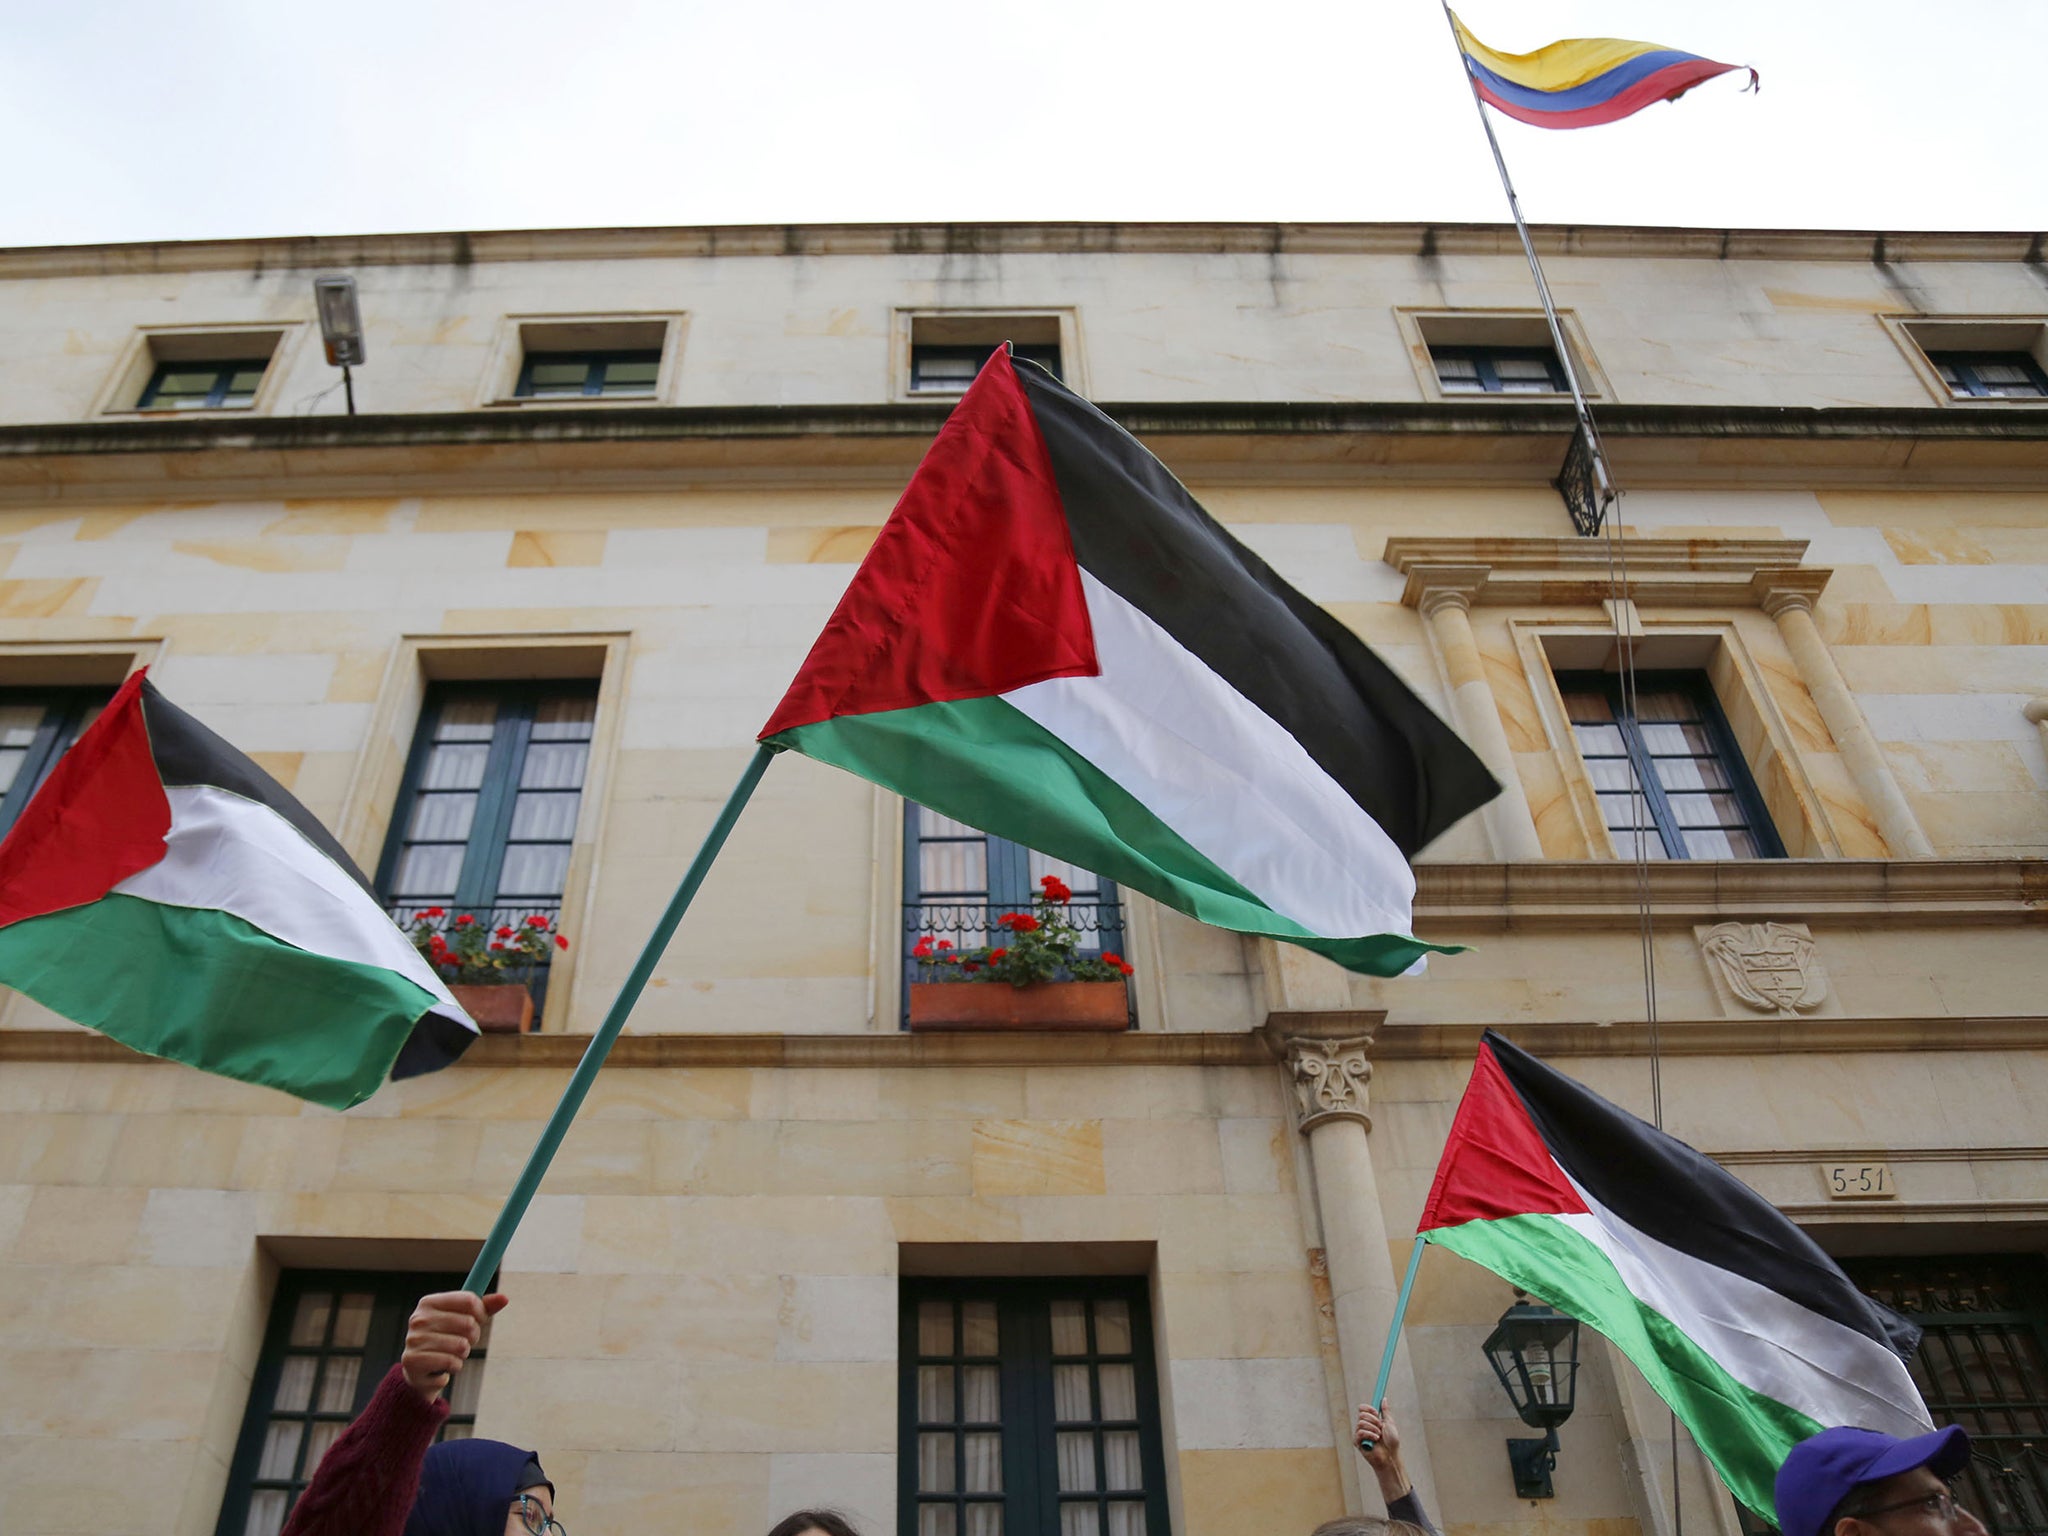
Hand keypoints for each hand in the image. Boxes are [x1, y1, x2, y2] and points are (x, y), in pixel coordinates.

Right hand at [399, 1290, 507, 1404]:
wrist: (419, 1372)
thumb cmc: (445, 1339)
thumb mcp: (463, 1320)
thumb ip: (483, 1308)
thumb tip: (504, 1298)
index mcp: (429, 1302)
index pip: (469, 1300)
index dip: (481, 1312)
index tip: (479, 1321)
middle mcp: (419, 1319)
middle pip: (468, 1323)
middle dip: (473, 1336)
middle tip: (463, 1342)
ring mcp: (414, 1340)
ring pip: (461, 1345)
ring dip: (463, 1353)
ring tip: (453, 1354)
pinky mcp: (413, 1360)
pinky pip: (451, 1362)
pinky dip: (455, 1366)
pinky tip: (445, 1366)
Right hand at [1354, 1405, 1409, 1499]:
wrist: (1391, 1456)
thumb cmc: (1392, 1442)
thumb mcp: (1390, 1423)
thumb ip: (1385, 1411)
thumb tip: (1383, 1399)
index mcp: (1371, 1420)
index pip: (1362, 1409)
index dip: (1368, 1408)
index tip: (1376, 1412)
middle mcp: (1364, 1426)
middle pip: (1361, 1414)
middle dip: (1373, 1420)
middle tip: (1380, 1427)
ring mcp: (1360, 1434)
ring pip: (1361, 1423)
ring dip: (1373, 1429)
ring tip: (1379, 1436)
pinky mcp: (1358, 1442)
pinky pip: (1360, 1433)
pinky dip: (1369, 1435)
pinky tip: (1375, 1440)